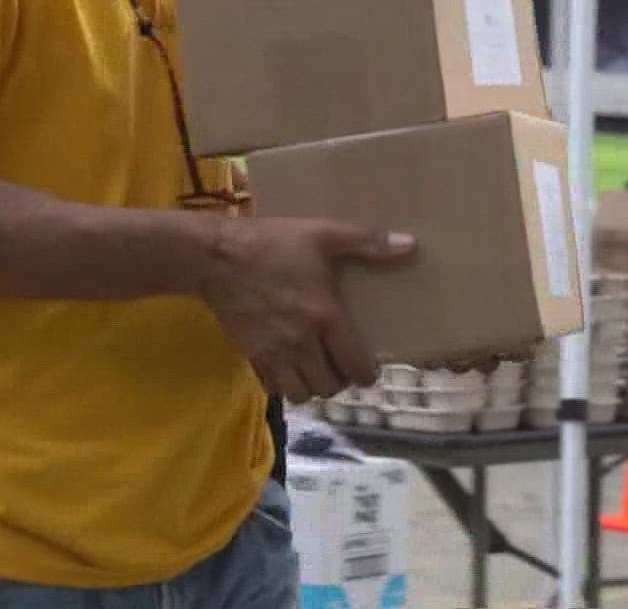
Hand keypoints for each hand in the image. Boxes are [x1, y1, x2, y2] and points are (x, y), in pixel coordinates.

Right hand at [202, 218, 413, 402]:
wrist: (216, 257)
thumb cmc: (273, 244)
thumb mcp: (322, 234)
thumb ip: (367, 241)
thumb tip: (411, 245)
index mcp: (325, 317)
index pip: (355, 367)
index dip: (366, 374)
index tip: (368, 369)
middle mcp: (301, 343)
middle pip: (328, 387)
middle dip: (339, 382)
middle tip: (340, 366)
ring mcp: (273, 353)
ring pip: (300, 394)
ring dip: (312, 387)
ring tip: (315, 370)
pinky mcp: (250, 356)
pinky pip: (273, 387)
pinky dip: (284, 384)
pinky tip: (288, 367)